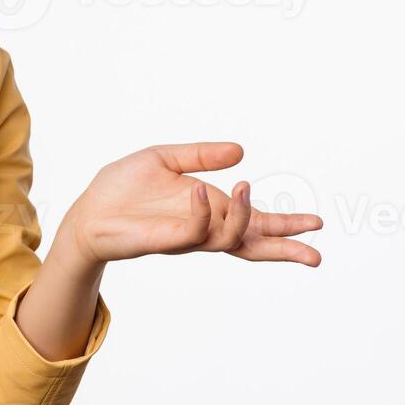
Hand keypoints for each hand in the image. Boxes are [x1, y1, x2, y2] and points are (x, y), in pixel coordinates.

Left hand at [57, 142, 321, 266]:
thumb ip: (201, 155)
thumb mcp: (165, 159)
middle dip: (285, 247)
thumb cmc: (123, 188)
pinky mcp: (167, 241)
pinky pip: (195, 230)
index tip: (316, 223)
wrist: (88, 209)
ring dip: (245, 213)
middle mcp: (205, 227)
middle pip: (254, 244)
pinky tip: (199, 191)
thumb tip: (240, 151)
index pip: (254, 223)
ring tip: (244, 185)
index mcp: (210, 209)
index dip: (284, 224)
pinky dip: (204, 211)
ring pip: (230, 236)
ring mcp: (187, 237)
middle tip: (315, 253)